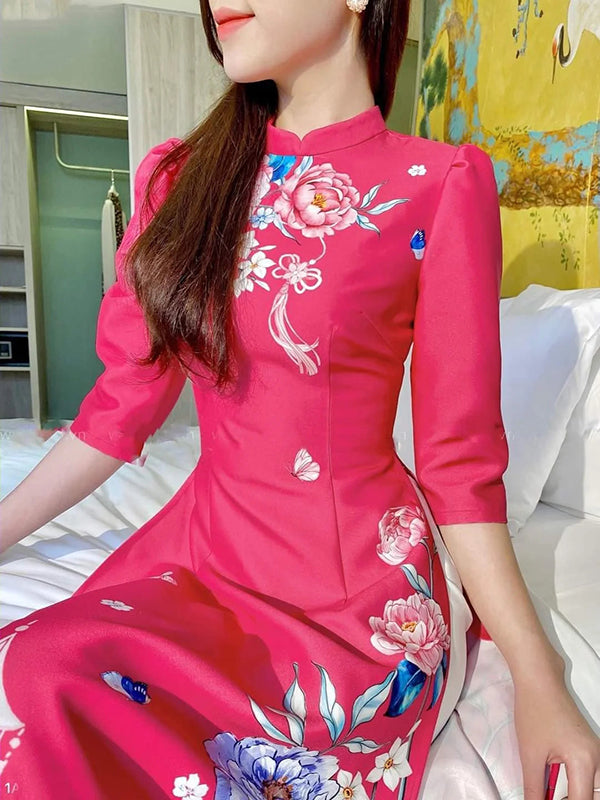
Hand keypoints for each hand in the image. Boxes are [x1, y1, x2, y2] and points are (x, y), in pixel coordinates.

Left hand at [513, 677, 599, 799]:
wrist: (540, 680)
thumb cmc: (534, 712)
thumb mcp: (530, 755)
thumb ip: (534, 788)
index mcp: (585, 761)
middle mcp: (597, 758)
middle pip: (593, 796)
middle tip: (549, 799)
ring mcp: (596, 751)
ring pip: (595, 786)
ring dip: (578, 795)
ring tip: (554, 795)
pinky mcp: (590, 746)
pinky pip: (591, 774)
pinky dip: (579, 784)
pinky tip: (559, 784)